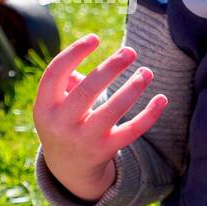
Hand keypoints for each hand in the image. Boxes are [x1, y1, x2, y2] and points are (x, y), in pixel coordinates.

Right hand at [33, 33, 167, 201]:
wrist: (68, 168)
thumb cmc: (64, 122)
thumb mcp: (54, 105)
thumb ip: (66, 82)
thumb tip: (87, 67)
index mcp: (44, 107)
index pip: (55, 74)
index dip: (73, 53)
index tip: (95, 37)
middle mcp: (61, 124)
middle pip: (87, 91)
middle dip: (110, 68)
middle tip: (130, 51)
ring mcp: (84, 139)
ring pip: (112, 111)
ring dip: (132, 89)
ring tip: (146, 72)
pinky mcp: (106, 150)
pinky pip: (132, 131)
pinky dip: (149, 115)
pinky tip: (162, 98)